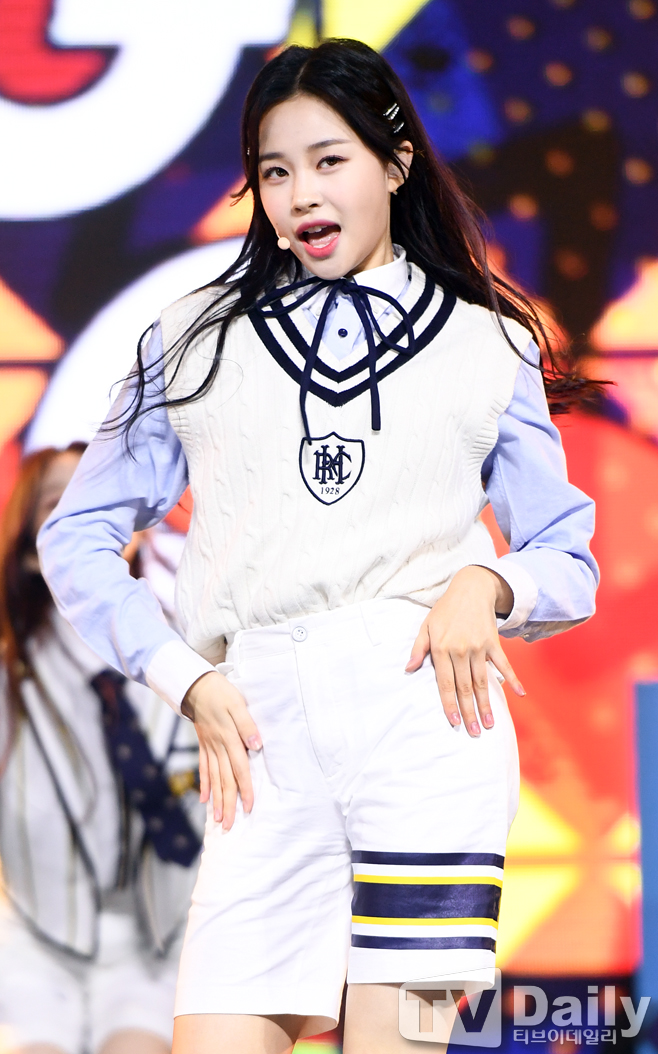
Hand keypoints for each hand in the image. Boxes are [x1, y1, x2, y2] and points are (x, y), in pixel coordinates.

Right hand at [182, 671, 261, 829]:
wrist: (195, 685)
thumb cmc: (221, 692)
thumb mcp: (237, 704)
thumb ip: (247, 725)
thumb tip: (257, 745)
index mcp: (229, 738)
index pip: (239, 769)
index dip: (244, 789)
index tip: (248, 807)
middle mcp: (217, 747)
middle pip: (225, 780)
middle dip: (228, 804)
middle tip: (230, 826)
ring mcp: (208, 747)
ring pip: (214, 779)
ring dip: (216, 800)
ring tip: (218, 820)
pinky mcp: (203, 744)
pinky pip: (204, 768)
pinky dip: (205, 784)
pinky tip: (205, 800)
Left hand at [405, 566, 524, 736]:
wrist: (470, 589)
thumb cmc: (445, 610)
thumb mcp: (426, 626)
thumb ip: (418, 649)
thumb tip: (408, 669)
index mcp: (441, 649)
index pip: (445, 683)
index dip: (450, 704)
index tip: (454, 723)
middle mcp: (460, 650)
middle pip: (465, 687)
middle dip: (469, 711)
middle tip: (474, 732)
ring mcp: (479, 647)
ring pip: (483, 681)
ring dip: (486, 703)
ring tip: (489, 723)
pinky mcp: (493, 643)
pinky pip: (503, 664)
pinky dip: (513, 679)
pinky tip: (520, 694)